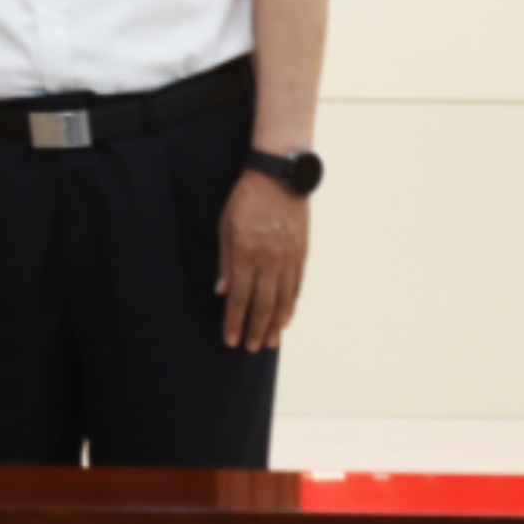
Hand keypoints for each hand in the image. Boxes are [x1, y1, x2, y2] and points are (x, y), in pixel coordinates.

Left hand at [216, 171, 308, 352]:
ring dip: (275, 324)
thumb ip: (224, 260)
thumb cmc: (246, 198)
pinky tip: (286, 318)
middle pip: (262, 304)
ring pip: (283, 300)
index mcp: (245, 254)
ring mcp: (288, 258)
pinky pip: (296, 286)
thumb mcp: (225, 226)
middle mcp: (269, 260)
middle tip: (250, 348)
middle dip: (254, 329)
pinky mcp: (302, 253)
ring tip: (269, 342)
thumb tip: (221, 292)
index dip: (233, 321)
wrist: (280, 176)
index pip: (238, 297)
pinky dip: (291, 305)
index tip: (229, 340)